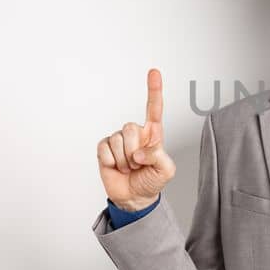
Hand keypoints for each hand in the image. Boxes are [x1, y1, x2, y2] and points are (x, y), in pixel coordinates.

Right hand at [96, 68, 176, 210]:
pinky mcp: (104, 148)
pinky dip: (110, 161)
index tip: (154, 72)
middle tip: (138, 165)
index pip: (154, 108)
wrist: (134, 197)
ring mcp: (118, 140)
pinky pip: (104, 149)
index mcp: (153, 134)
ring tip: (128, 168)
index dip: (154, 90)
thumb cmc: (151, 181)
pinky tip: (115, 167)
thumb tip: (139, 152)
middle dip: (134, 151)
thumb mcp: (165, 170)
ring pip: (117, 140)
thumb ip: (158, 157)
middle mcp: (135, 134)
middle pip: (130, 128)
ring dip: (123, 160)